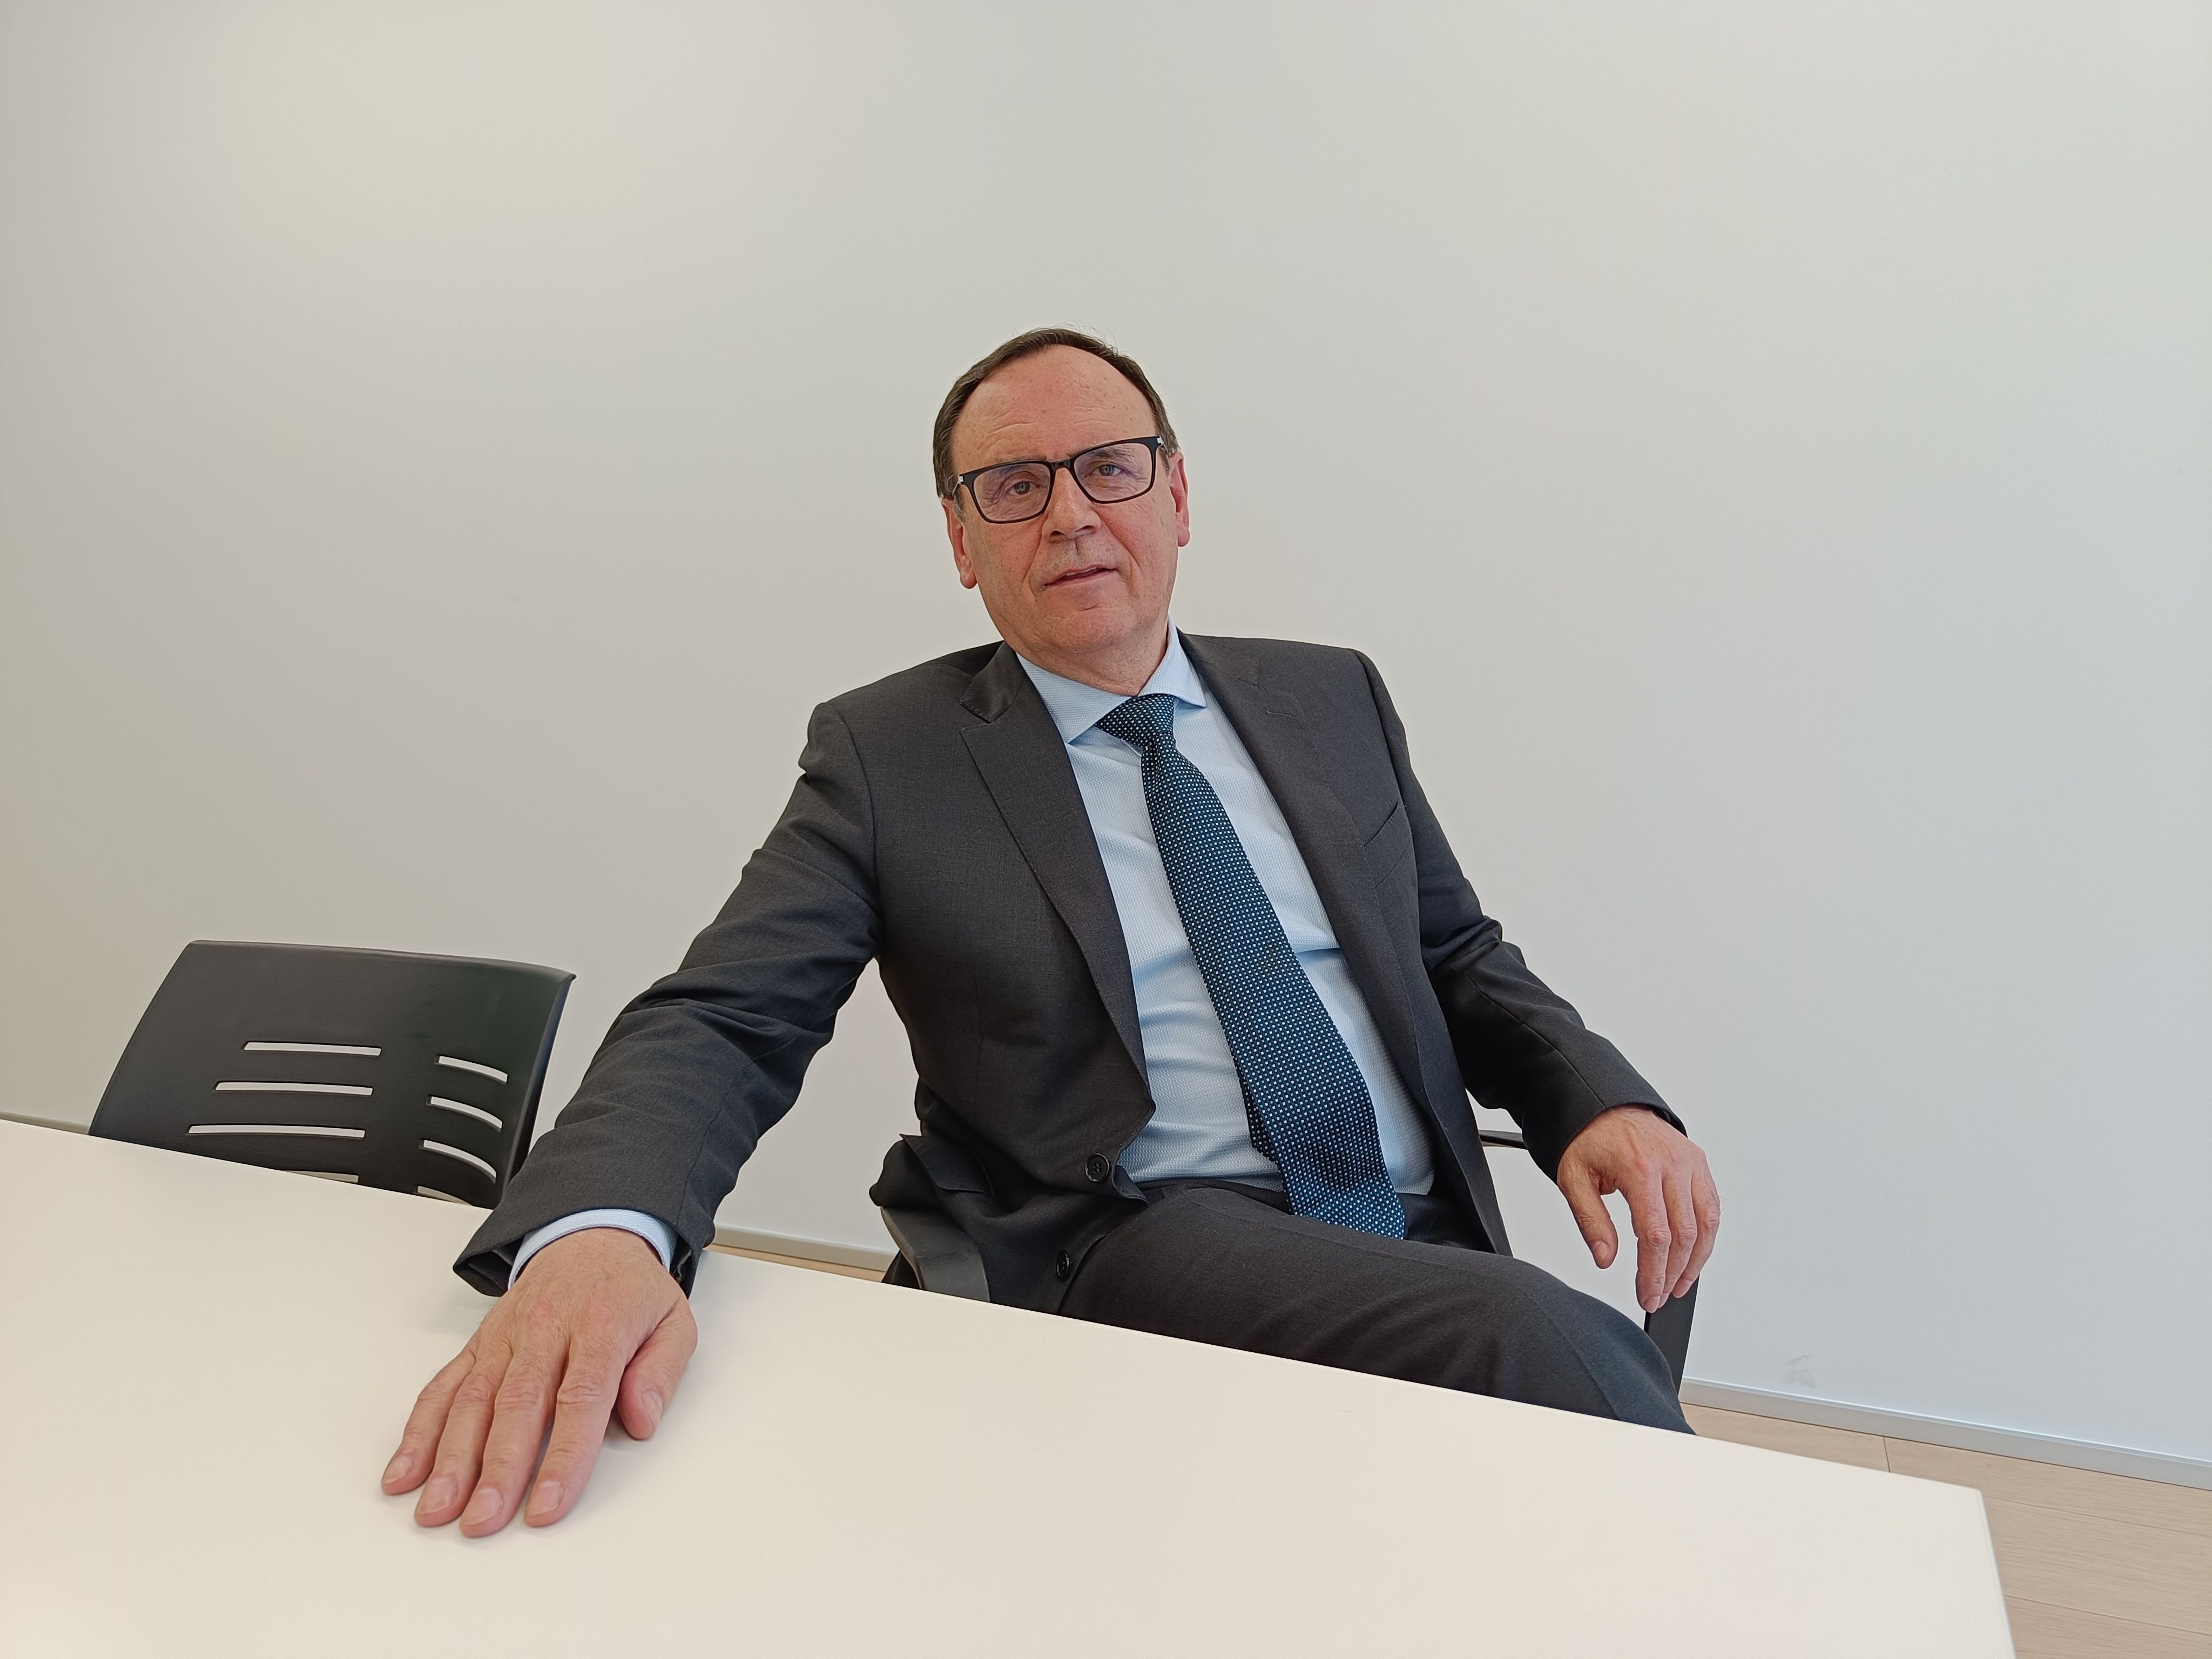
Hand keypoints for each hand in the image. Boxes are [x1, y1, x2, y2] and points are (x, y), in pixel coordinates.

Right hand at [381, 1227, 696, 1535]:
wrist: (590, 1235)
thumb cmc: (631, 1291)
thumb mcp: (673, 1321)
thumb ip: (660, 1372)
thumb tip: (641, 1421)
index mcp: (600, 1326)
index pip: (581, 1398)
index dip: (563, 1457)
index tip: (547, 1506)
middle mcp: (545, 1331)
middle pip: (517, 1405)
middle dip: (496, 1469)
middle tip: (481, 1520)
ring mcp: (504, 1339)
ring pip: (472, 1400)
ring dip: (450, 1459)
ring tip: (435, 1510)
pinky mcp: (477, 1345)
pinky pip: (443, 1388)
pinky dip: (419, 1431)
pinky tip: (404, 1473)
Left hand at [1556, 1106, 1719, 1313]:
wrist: (1603, 1104)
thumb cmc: (1588, 1138)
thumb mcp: (1574, 1178)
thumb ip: (1590, 1221)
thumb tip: (1605, 1258)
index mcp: (1639, 1167)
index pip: (1655, 1236)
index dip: (1653, 1273)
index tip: (1646, 1294)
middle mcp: (1671, 1162)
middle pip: (1684, 1234)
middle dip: (1673, 1273)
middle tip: (1659, 1295)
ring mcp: (1689, 1160)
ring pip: (1706, 1223)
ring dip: (1696, 1260)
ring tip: (1679, 1283)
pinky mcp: (1697, 1161)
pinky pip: (1711, 1205)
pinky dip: (1706, 1235)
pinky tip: (1693, 1255)